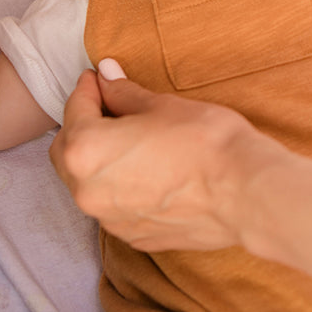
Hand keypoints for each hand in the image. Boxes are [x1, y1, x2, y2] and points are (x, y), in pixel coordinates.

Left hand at [50, 60, 281, 251]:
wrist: (245, 192)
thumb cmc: (202, 141)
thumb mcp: (159, 105)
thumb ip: (123, 92)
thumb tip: (106, 74)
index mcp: (85, 151)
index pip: (74, 110)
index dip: (87, 88)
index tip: (98, 77)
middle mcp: (87, 192)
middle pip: (67, 151)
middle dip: (81, 124)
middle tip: (107, 104)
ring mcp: (110, 220)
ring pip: (86, 182)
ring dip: (96, 159)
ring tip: (126, 137)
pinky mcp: (134, 237)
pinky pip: (111, 206)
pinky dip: (116, 186)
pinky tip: (143, 170)